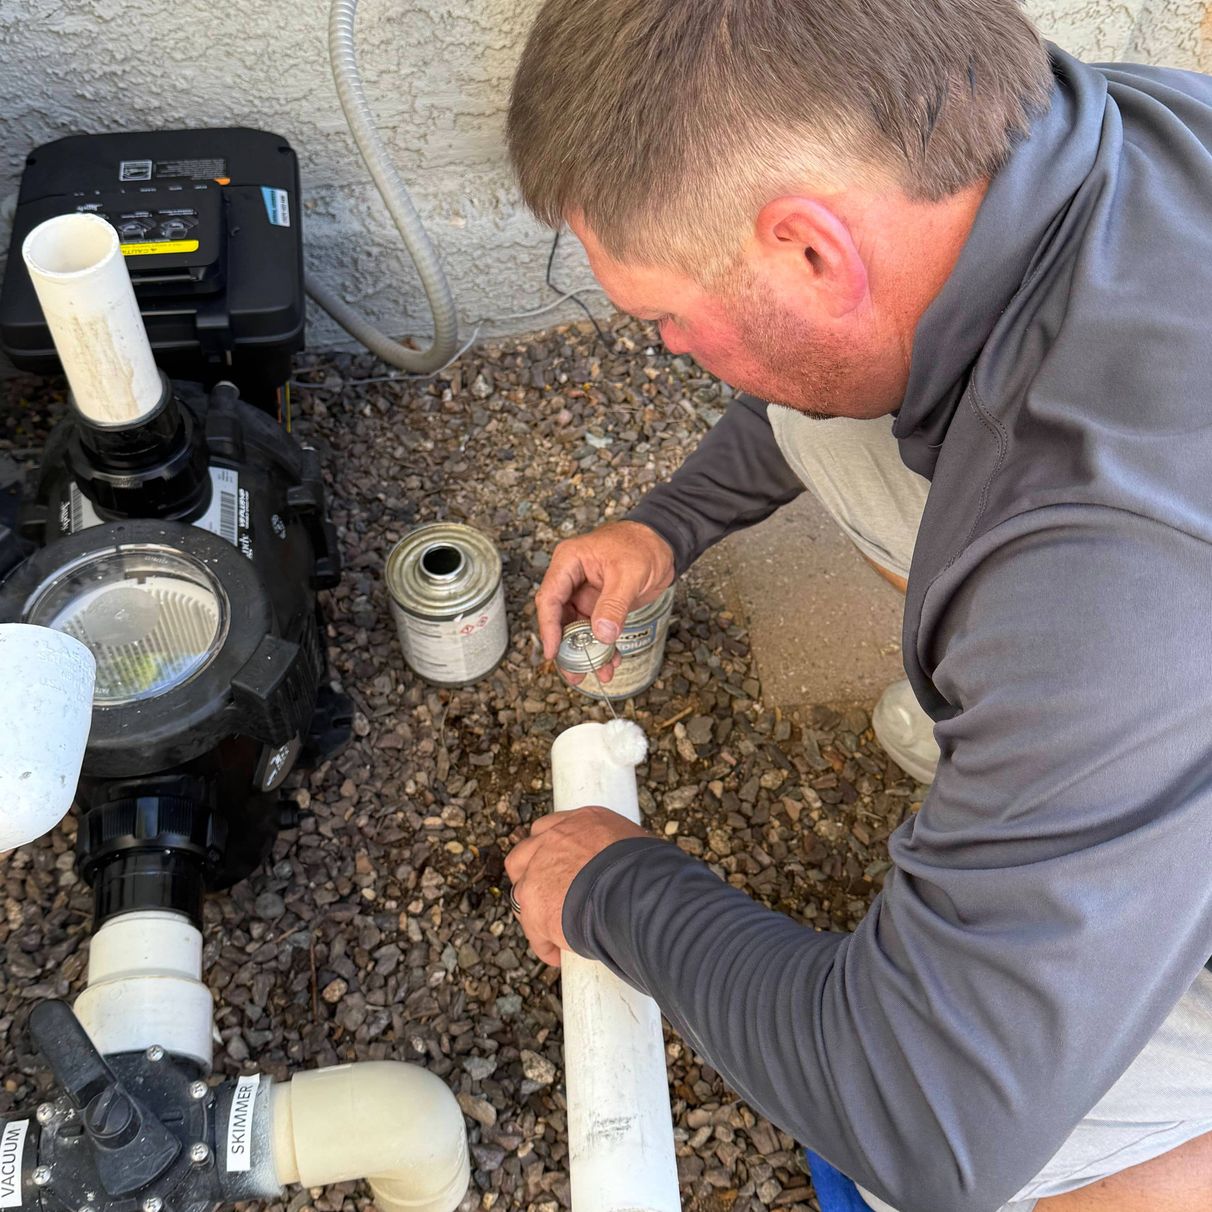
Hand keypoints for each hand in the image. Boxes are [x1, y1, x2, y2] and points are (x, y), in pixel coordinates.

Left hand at [505, 806, 649, 964]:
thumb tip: (631, 867)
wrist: (635, 892)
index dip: (552, 849)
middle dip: (529, 872)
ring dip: (534, 909)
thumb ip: (618, 851)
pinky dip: (546, 944)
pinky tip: (560, 955)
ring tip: (553, 927)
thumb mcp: (636, 845)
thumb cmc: (650, 870)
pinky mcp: (534, 905)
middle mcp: (555, 839)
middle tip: (544, 891)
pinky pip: (534, 930)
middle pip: (524, 854)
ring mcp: (539, 871)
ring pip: (521, 891)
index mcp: (582, 821)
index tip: (558, 864)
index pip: (552, 828)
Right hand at [536, 521, 674, 683]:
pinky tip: (612, 659)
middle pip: (559, 618)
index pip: (550, 597)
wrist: (664, 544)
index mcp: (569, 561)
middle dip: (568, 648)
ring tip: (599, 671)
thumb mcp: (629, 573)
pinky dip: (603, 646)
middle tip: (575, 671)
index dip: (548, 627)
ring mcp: (585, 593)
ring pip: (577, 629)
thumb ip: (614, 604)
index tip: (553, 652)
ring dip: (587, 652)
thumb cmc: (643, 545)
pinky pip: (596, 630)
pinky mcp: (599, 605)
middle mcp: (572, 579)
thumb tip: (602, 633)